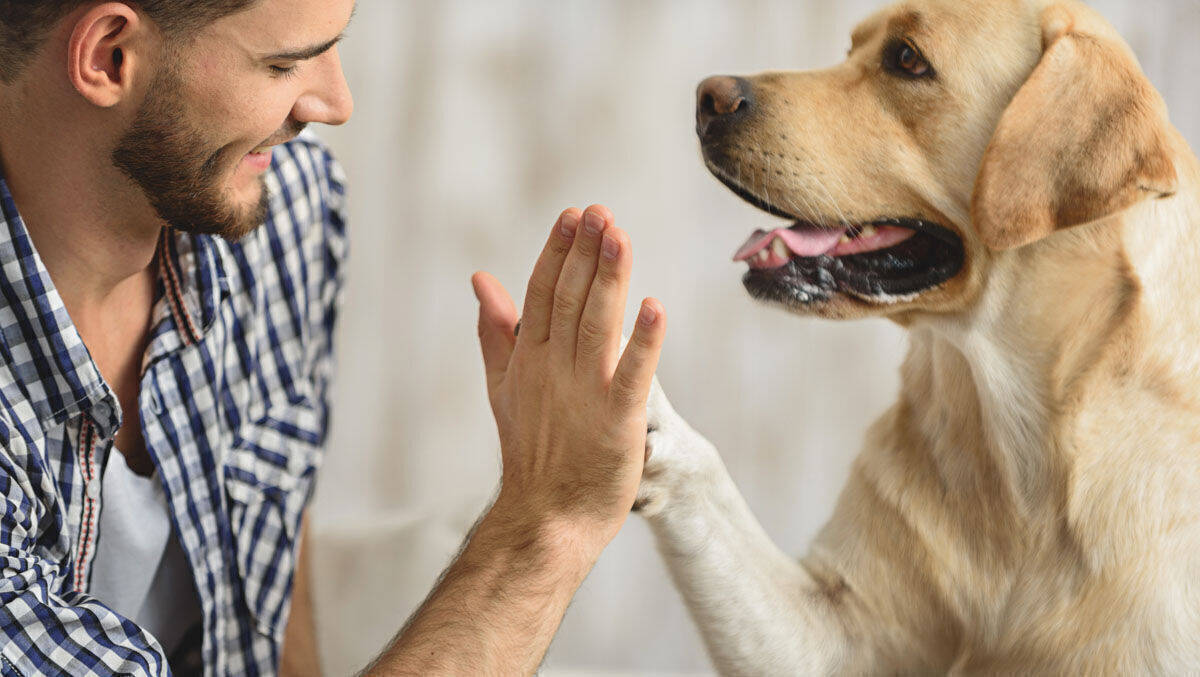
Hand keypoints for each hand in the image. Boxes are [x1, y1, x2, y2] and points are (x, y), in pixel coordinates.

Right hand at [471, 205, 665, 552]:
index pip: (542, 292)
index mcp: (529, 357)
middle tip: (600, 212)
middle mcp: (554, 368)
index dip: (559, 252)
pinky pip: (633, 374)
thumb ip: (496, 330)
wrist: (545, 517)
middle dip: (585, 253)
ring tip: (620, 237)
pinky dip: (643, 341)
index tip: (575, 215)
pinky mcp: (618, 420)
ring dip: (609, 280)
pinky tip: (654, 307)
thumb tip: (480, 278)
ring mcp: (585, 392)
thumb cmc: (531, 451)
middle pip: (570, 299)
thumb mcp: (503, 384)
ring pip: (597, 324)